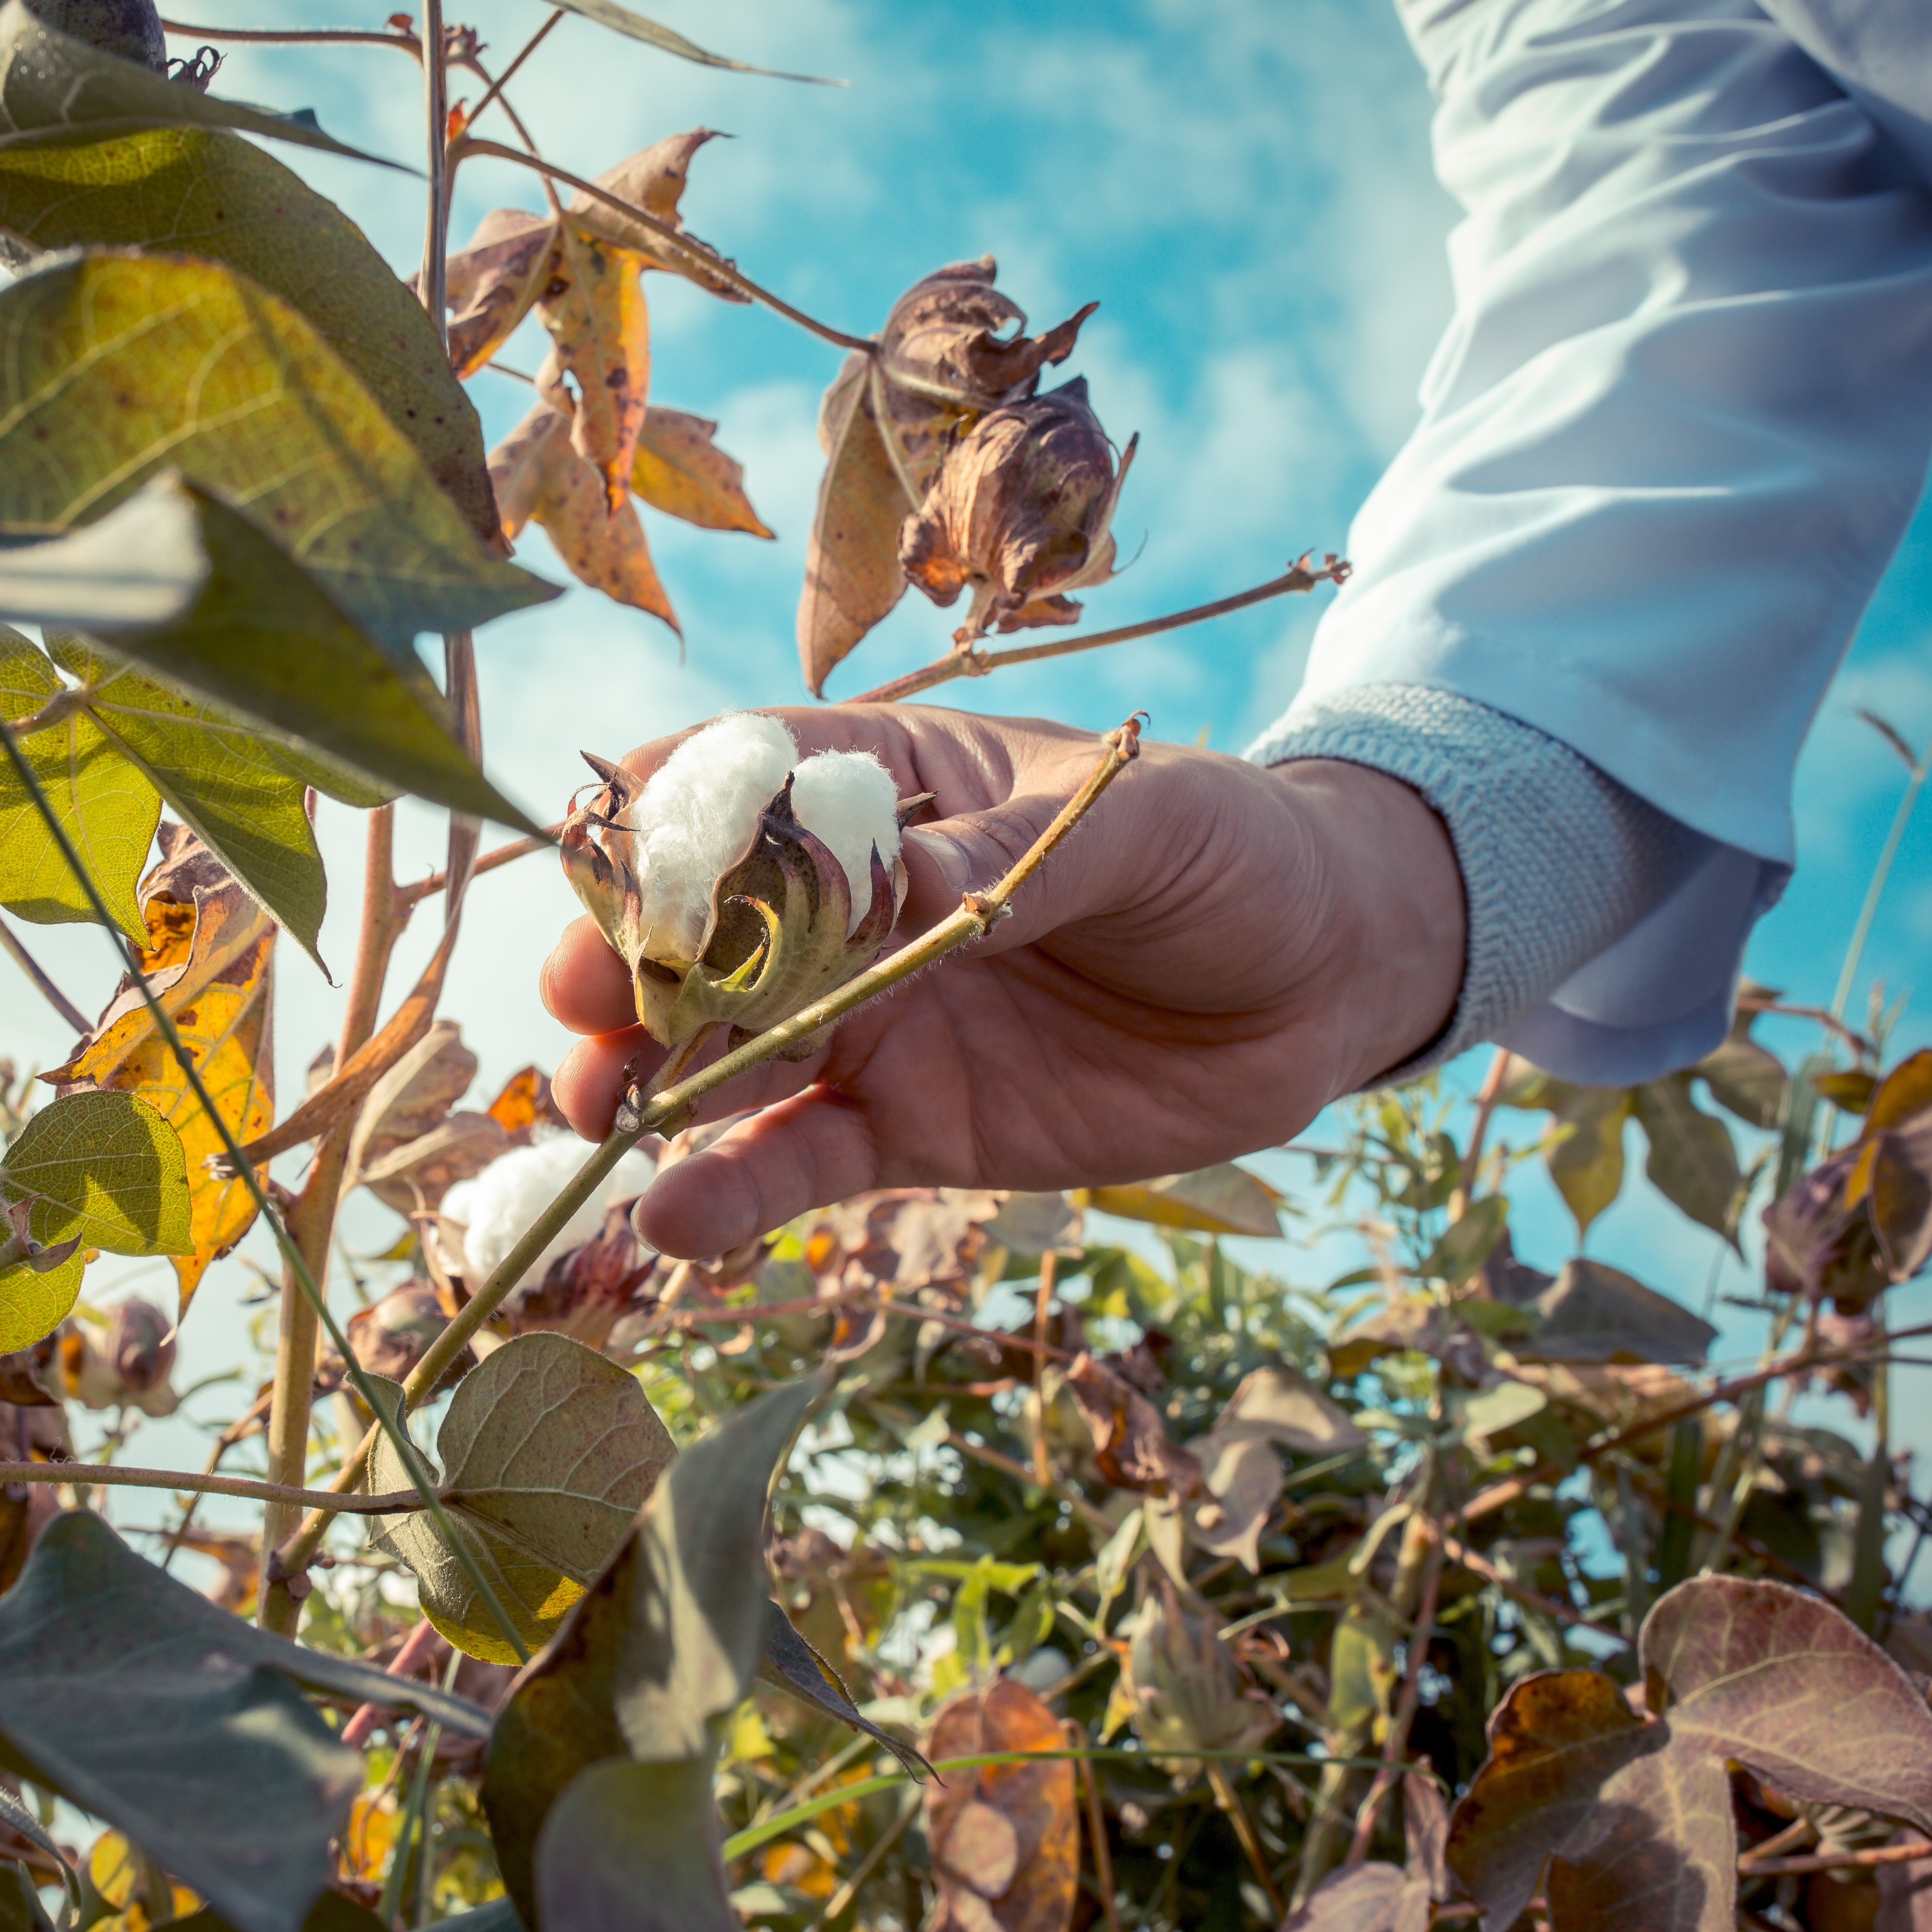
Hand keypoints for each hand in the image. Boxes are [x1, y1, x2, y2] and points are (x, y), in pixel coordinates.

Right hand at [541, 706, 1464, 1257]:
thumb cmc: (1225, 854)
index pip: (744, 788)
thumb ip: (1009, 855)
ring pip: (724, 1057)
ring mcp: (870, 1022)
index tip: (607, 870)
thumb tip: (893, 881)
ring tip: (597, 1119)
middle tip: (585, 1008)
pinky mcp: (905, 1127)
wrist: (1312, 984)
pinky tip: (671, 1221)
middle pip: (706, 934)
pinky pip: (799, 1161)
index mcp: (890, 790)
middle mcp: (850, 909)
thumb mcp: (1138, 823)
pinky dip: (731, 1192)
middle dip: (632, 965)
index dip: (668, 825)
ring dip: (649, 1086)